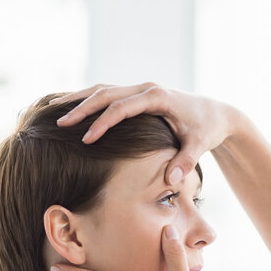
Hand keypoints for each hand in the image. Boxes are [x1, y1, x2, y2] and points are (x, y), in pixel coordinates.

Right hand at [51, 83, 237, 184]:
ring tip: (55, 112)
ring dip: (79, 99)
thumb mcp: (200, 145)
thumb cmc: (207, 129)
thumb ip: (185, 161)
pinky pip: (108, 94)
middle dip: (82, 108)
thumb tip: (170, 182)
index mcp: (158, 97)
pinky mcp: (138, 95)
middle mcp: (146, 88)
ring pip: (103, 89)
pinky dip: (89, 100)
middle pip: (106, 93)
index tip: (86, 140)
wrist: (216, 113)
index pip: (122, 108)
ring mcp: (141, 89)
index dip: (102, 123)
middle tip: (59, 124)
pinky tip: (71, 109)